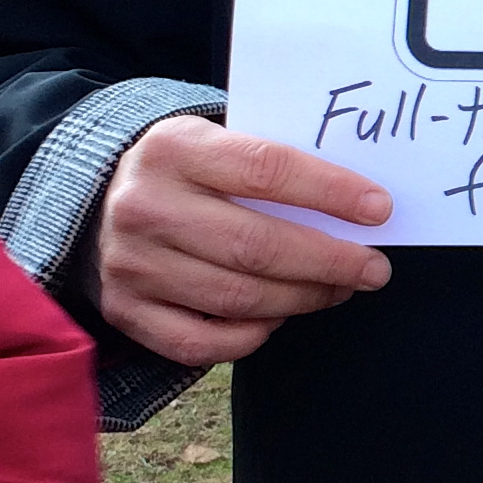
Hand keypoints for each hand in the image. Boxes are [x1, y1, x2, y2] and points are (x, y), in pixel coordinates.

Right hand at [90, 116, 392, 366]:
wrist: (102, 197)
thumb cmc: (191, 166)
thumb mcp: (218, 139)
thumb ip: (274, 161)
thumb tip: (359, 200)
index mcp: (176, 147)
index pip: (267, 170)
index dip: (330, 192)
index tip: (380, 209)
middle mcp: (145, 206)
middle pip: (255, 245)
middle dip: (329, 261)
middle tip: (374, 268)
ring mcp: (130, 264)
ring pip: (235, 297)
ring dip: (301, 298)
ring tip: (339, 288)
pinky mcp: (125, 311)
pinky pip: (200, 343)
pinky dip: (251, 336)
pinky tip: (282, 316)